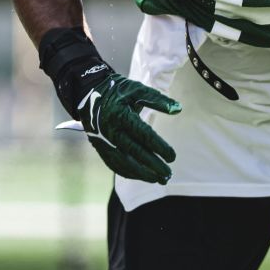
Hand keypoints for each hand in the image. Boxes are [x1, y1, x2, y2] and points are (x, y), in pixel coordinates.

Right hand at [39, 27, 182, 183]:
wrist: (90, 94)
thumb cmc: (119, 91)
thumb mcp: (138, 90)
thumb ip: (158, 100)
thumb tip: (178, 109)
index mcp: (121, 115)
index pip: (144, 135)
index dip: (159, 147)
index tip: (172, 157)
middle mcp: (112, 131)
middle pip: (135, 152)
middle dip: (153, 165)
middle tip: (168, 174)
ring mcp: (105, 141)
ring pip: (124, 162)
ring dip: (142, 174)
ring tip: (159, 180)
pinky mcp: (101, 148)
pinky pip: (115, 164)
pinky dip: (129, 173)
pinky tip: (143, 177)